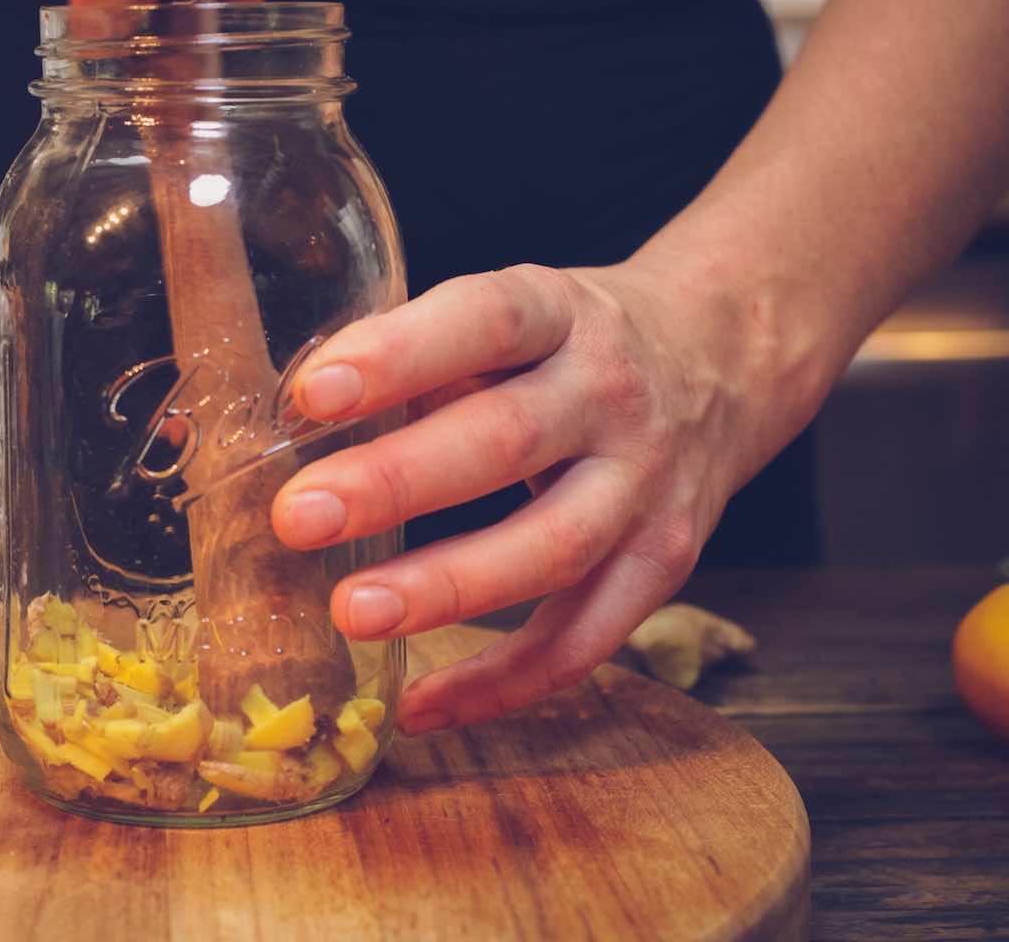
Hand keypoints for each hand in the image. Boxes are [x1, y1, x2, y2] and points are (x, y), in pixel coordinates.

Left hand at [270, 260, 820, 732]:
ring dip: (447, 588)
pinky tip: (420, 705)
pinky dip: (502, 681)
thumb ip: (423, 354)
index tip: (313, 392)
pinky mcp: (663, 564)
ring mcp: (646, 486)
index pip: (485, 320)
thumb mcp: (515, 310)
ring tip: (352, 614)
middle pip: (506, 441)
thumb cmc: (572, 340)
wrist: (722, 358)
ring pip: (551, 548)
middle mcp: (612, 395)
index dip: (400, 354)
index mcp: (562, 312)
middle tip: (295, 518)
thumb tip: (293, 419)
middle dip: (395, 483)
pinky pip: (582, 640)